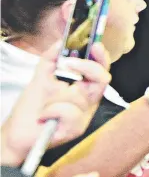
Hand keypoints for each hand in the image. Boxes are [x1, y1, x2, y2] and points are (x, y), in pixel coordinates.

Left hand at [1, 43, 110, 165]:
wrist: (17, 134)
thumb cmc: (31, 107)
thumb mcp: (41, 77)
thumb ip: (51, 58)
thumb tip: (60, 41)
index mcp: (84, 88)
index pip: (101, 70)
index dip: (101, 57)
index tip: (94, 45)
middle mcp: (89, 102)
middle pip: (103, 79)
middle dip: (87, 67)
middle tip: (68, 62)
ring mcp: (84, 116)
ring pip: (78, 96)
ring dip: (55, 97)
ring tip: (44, 106)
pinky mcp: (76, 129)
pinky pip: (68, 111)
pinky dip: (51, 110)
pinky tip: (44, 117)